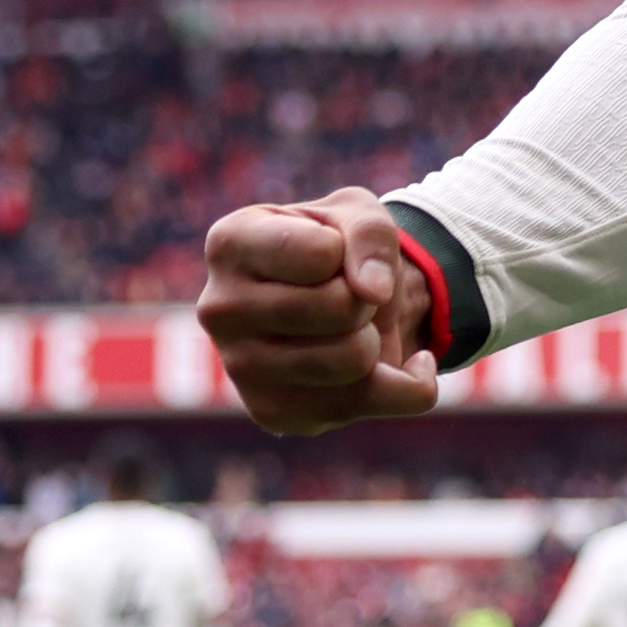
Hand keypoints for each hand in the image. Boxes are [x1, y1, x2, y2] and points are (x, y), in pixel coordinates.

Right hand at [199, 188, 443, 434]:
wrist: (337, 303)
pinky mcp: (272, 412)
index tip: (333, 252)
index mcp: (230, 243)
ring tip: (347, 328)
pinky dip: (406, 384)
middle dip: (366, 298)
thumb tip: (372, 292)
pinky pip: (371, 401)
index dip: (349, 252)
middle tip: (346, 294)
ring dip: (375, 338)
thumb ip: (370, 235)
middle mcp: (220, 308)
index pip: (322, 253)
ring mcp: (239, 367)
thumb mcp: (360, 215)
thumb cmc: (338, 250)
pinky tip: (387, 366)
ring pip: (352, 359)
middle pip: (339, 307)